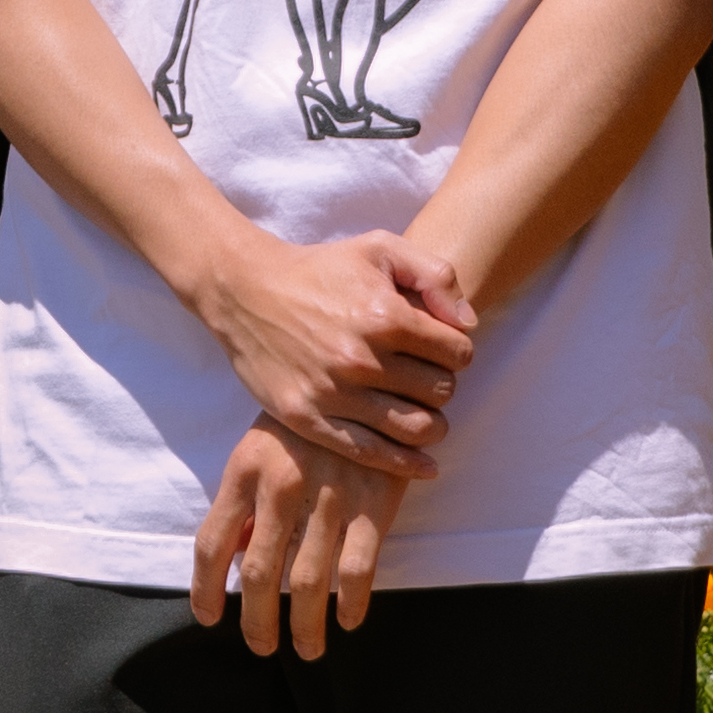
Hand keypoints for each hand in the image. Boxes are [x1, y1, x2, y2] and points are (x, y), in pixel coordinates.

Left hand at [195, 421, 399, 660]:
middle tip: (261, 647)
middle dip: (256, 621)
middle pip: (256, 575)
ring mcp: (328, 496)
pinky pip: (357, 569)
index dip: (204, 590)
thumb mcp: (262, 446)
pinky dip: (352, 603)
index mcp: (244, 470)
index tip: (208, 619)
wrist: (371, 372)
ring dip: (304, 626)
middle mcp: (281, 486)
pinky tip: (349, 620)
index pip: (211, 543)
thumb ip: (246, 502)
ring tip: (306, 649)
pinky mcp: (374, 502)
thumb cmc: (309, 418)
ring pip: (307, 583)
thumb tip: (229, 562)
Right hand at [196, 229, 475, 478]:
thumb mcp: (379, 248)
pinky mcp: (309, 419)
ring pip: (416, 428)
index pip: (458, 353)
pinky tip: (425, 465)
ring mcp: (333, 394)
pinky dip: (407, 464)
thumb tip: (468, 324)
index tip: (440, 349)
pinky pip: (372, 454)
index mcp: (384, 316)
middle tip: (426, 378)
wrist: (244, 291)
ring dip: (432, 425)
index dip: (457, 351)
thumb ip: (435, 274)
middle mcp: (361, 359)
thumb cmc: (318, 269)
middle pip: (440, 392)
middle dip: (442, 385)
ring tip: (423, 413)